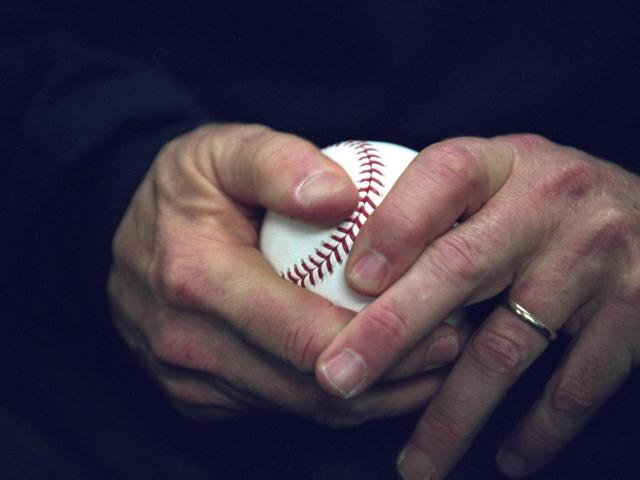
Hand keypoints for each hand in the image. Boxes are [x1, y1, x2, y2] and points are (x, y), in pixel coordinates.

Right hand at [108, 124, 462, 424]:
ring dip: (366, 393)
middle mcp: (183, 341)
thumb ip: (282, 164)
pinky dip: (328, 397)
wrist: (132, 227)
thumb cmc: (191, 184)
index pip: (301, 334)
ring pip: (296, 407)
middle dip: (386, 376)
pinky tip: (368, 368)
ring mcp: (184, 377)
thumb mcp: (229, 148)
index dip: (380, 339)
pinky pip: (274, 408)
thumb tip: (344, 198)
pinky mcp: (191, 395)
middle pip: (306, 385)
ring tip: (424, 364)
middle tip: (447, 350)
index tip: (440, 328)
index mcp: (194, 278)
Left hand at [315, 134, 639, 475]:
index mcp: (501, 163)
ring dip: (454, 414)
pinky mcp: (634, 308)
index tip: (351, 284)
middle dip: (391, 334)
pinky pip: (576, 382)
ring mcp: (594, 255)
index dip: (394, 228)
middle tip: (338, 380)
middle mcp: (548, 201)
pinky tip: (507, 457)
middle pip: (458, 268)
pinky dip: (538, 429)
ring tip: (416, 463)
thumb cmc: (541, 205)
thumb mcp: (494, 185)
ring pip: (508, 345)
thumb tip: (350, 278)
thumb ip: (435, 214)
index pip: (441, 178)